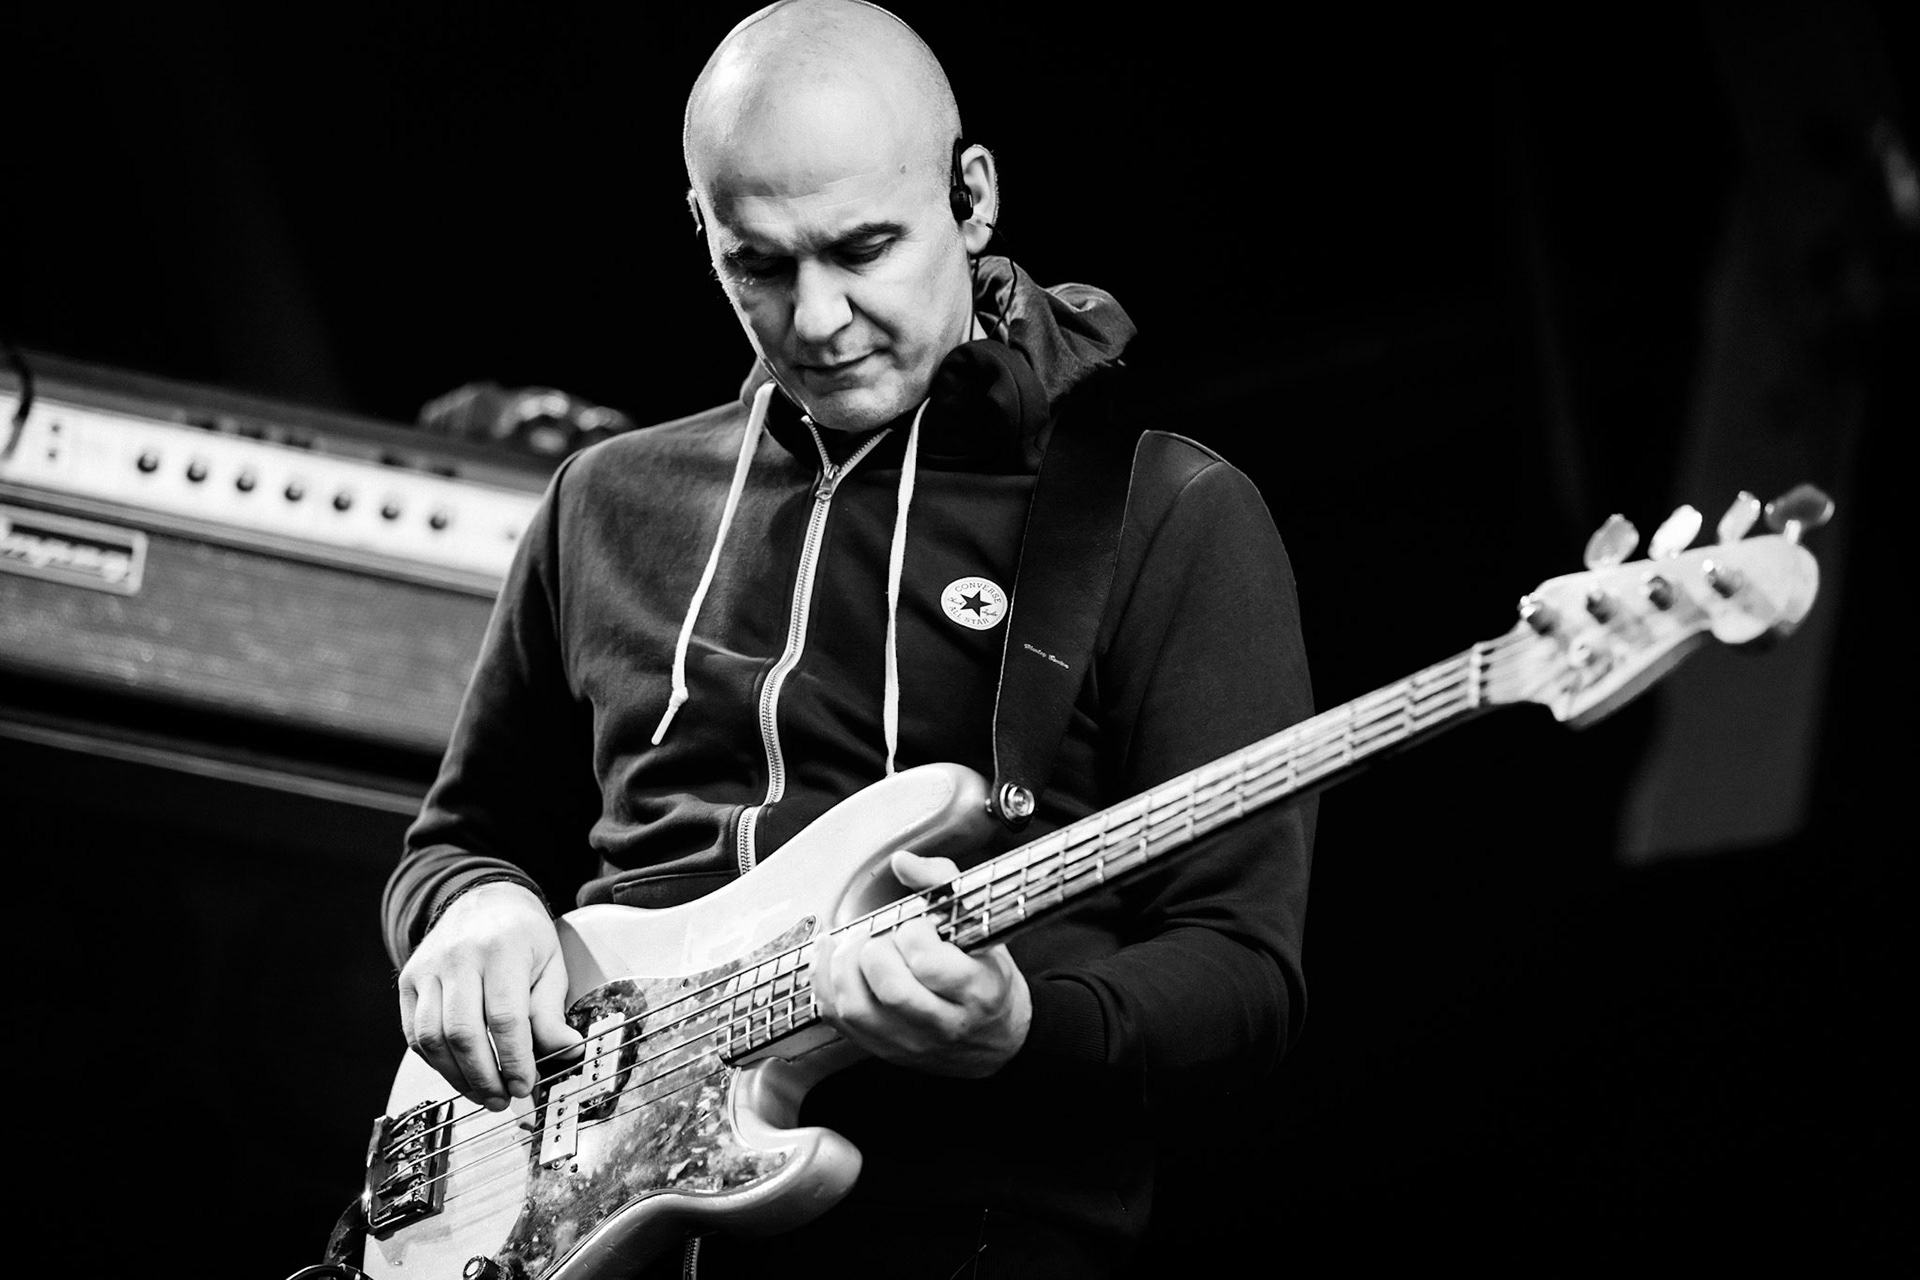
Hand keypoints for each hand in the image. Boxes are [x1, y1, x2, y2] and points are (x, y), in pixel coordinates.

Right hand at [397, 881, 584, 1109]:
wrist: (483, 900)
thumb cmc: (522, 936)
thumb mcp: (550, 965)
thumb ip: (552, 1012)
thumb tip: (566, 1052)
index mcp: (502, 949)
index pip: (505, 1017)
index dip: (515, 1060)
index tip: (526, 1085)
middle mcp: (459, 957)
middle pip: (463, 1032)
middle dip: (485, 1077)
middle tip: (503, 1098)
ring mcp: (428, 968)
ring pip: (432, 1038)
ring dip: (457, 1077)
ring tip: (483, 1093)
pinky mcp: (409, 981)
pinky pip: (415, 1034)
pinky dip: (436, 1062)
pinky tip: (459, 1073)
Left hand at [809, 850, 1031, 1077]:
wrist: (995, 1040)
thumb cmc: (986, 977)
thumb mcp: (981, 927)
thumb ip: (943, 883)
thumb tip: (903, 862)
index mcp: (977, 990)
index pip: (929, 964)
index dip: (913, 934)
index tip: (917, 925)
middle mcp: (943, 1023)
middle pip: (890, 988)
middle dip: (875, 950)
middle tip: (882, 937)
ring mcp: (909, 1042)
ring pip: (856, 1007)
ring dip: (842, 965)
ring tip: (853, 945)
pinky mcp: (881, 1048)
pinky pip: (837, 1019)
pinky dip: (824, 982)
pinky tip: (830, 957)